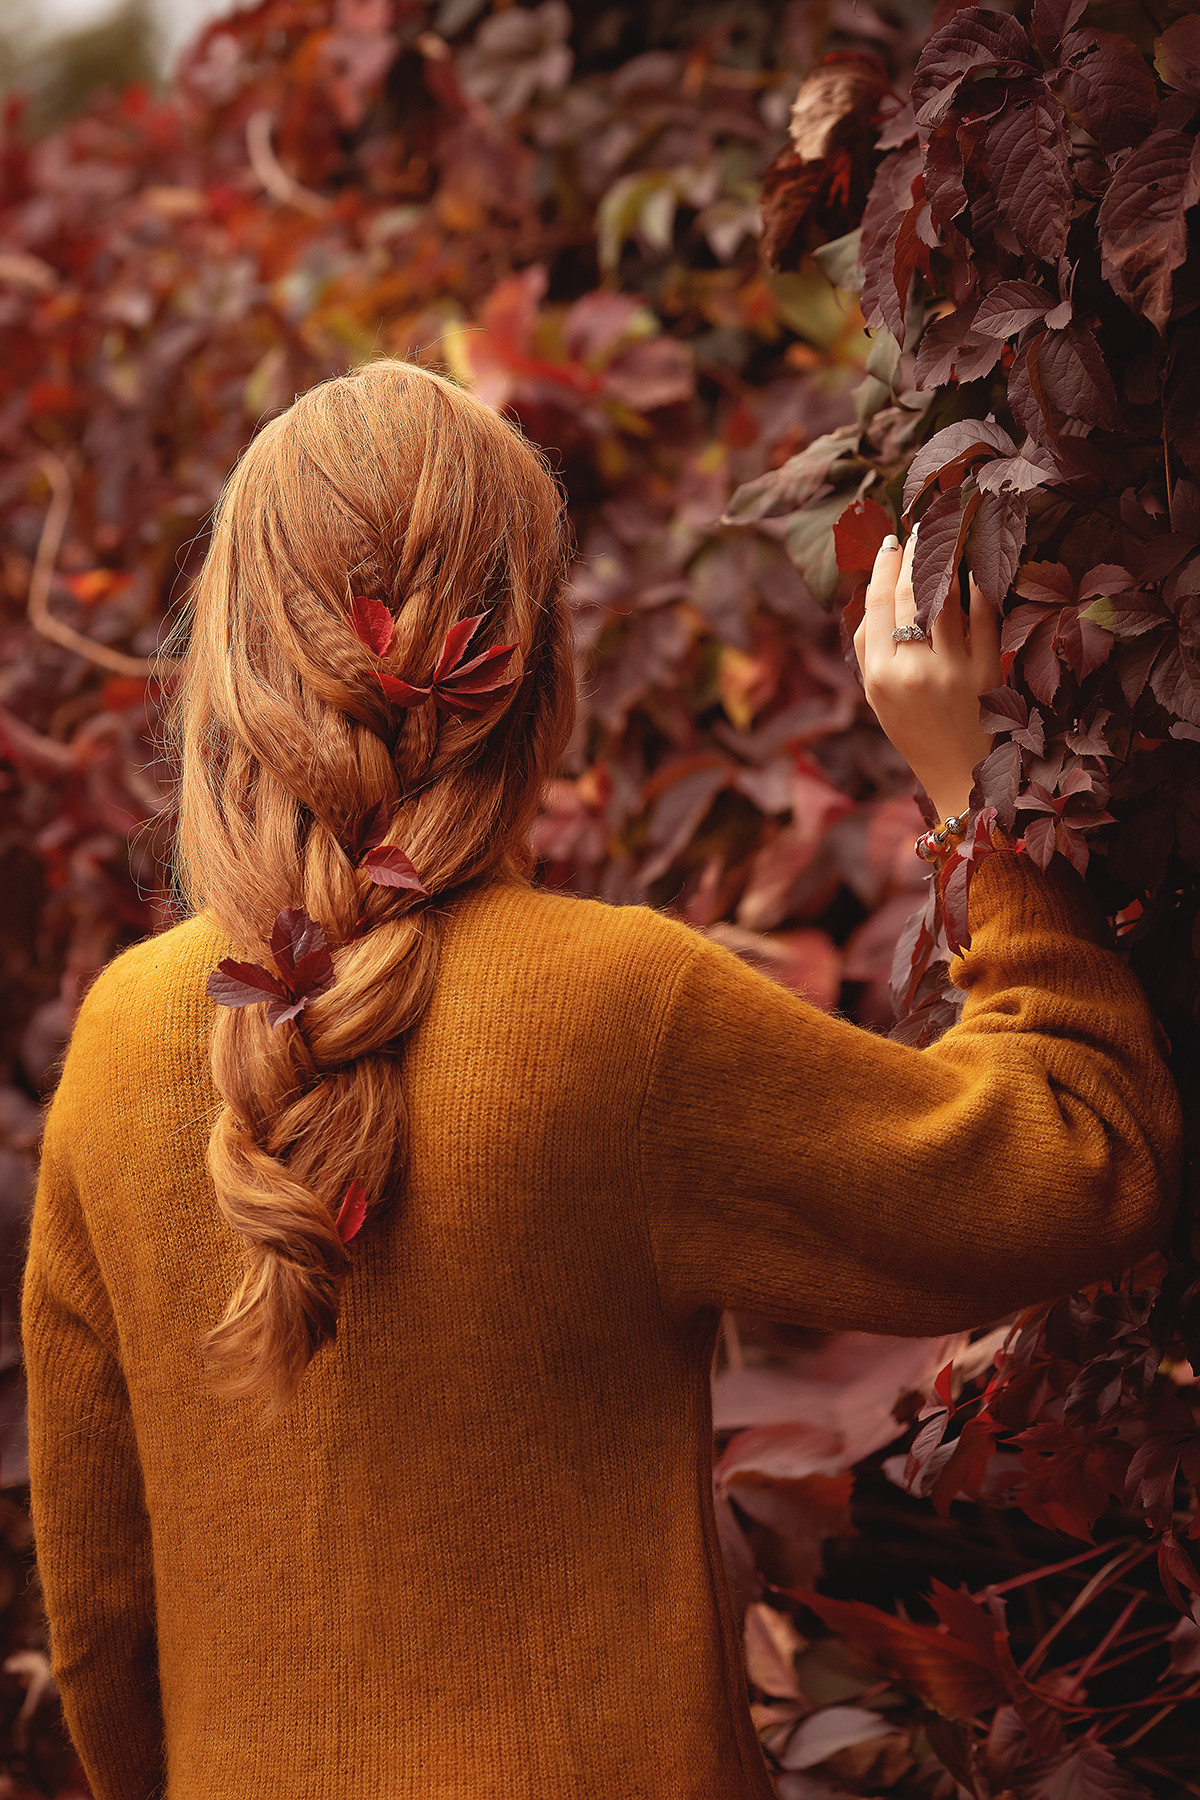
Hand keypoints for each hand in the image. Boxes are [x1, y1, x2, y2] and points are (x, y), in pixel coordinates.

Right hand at [852, 531, 1002, 825]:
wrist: (960, 774)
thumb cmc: (914, 729)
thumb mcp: (877, 695)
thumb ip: (869, 646)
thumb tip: (876, 586)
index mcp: (880, 677)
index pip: (878, 606)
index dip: (884, 567)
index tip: (891, 542)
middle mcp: (914, 671)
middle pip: (910, 595)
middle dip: (915, 553)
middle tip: (921, 526)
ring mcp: (953, 670)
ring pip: (947, 598)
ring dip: (947, 559)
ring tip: (949, 534)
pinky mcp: (989, 672)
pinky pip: (985, 615)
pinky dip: (980, 587)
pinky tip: (978, 568)